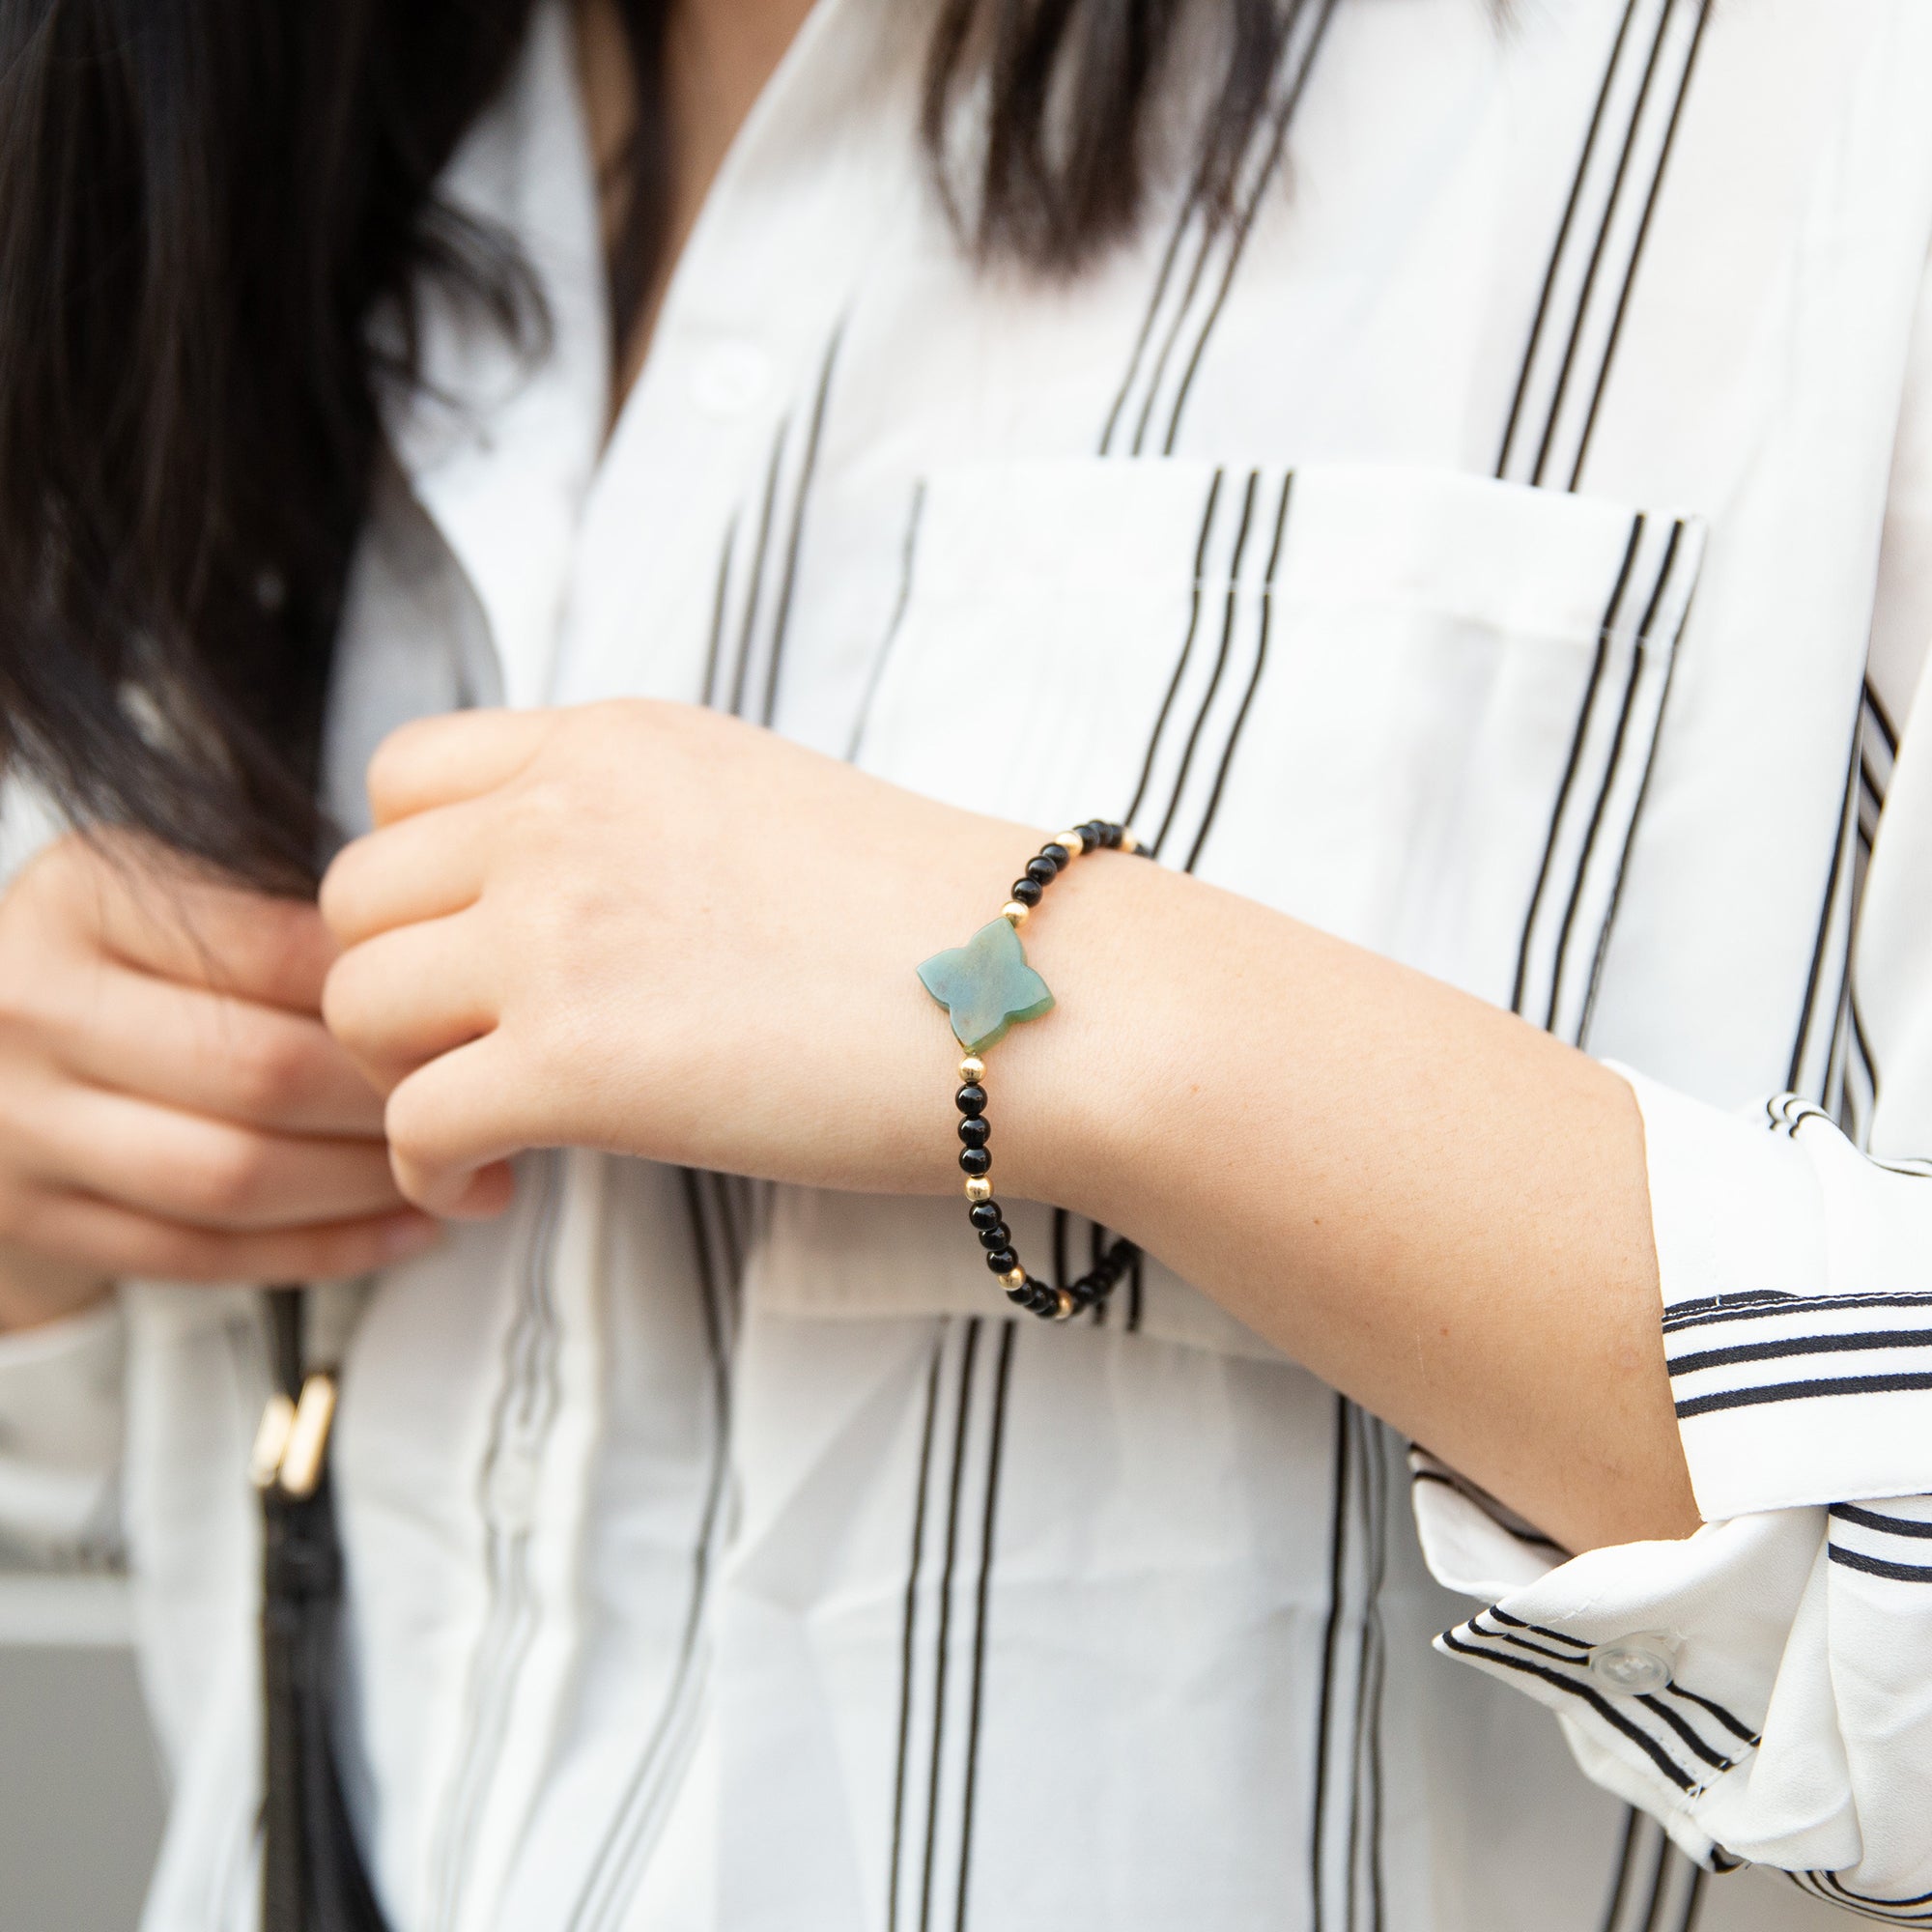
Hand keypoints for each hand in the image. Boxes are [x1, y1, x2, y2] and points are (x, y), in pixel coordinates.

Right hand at [0, 832, 439, 1329]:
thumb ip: (283, 918)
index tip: (470, 1020)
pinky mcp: (41, 1216)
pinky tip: (402, 1232)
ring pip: (236, 1177)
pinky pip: (203, 1253)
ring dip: (369, 1187)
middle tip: (480, 1108)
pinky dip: (322, 1250)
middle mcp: (35, 1006)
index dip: (391, 1000)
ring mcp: (23, 1123)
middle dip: (393, 1103)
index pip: (277, 954)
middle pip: (263, 1072)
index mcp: (84, 900)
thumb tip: (454, 973)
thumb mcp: (172, 892)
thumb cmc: (111, 962)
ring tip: (454, 1175)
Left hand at [319, 701, 1078, 1216]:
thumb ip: (636, 820)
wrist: (1046, 996)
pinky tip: (497, 1190)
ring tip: (489, 1127)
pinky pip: (413, 1124)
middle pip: (355, 902)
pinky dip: (431, 1170)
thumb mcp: (762, 801)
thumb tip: (566, 903)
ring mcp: (559, 932)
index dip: (413, 879)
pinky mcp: (576, 1062)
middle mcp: (561, 815)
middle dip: (395, 988)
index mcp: (612, 742)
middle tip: (472, 1055)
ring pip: (355, 1009)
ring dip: (400, 1079)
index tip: (473, 952)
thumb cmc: (943, 919)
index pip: (399, 778)